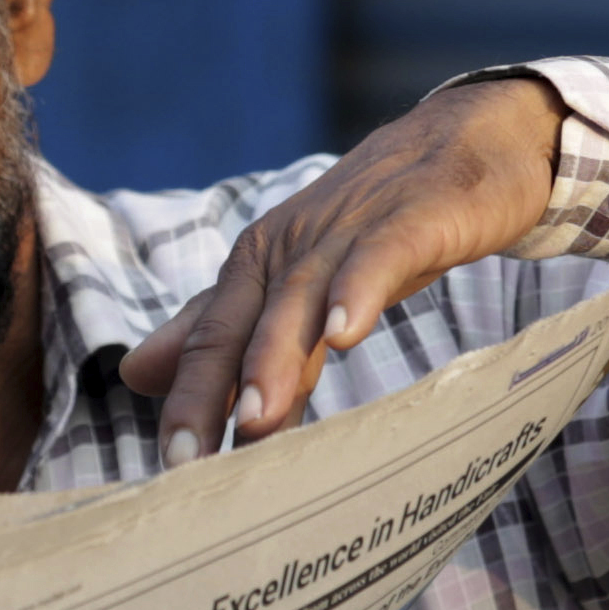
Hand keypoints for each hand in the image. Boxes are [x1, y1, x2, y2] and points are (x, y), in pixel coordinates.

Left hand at [124, 76, 564, 464]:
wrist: (473, 140)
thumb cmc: (380, 222)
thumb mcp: (298, 279)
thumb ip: (223, 327)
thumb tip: (135, 373)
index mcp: (258, 265)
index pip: (210, 339)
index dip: (185, 401)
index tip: (168, 469)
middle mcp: (290, 247)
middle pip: (241, 323)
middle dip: (210, 390)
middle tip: (192, 460)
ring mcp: (349, 231)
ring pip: (300, 297)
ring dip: (274, 355)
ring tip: (255, 418)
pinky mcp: (412, 218)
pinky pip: (378, 258)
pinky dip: (357, 293)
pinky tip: (345, 337)